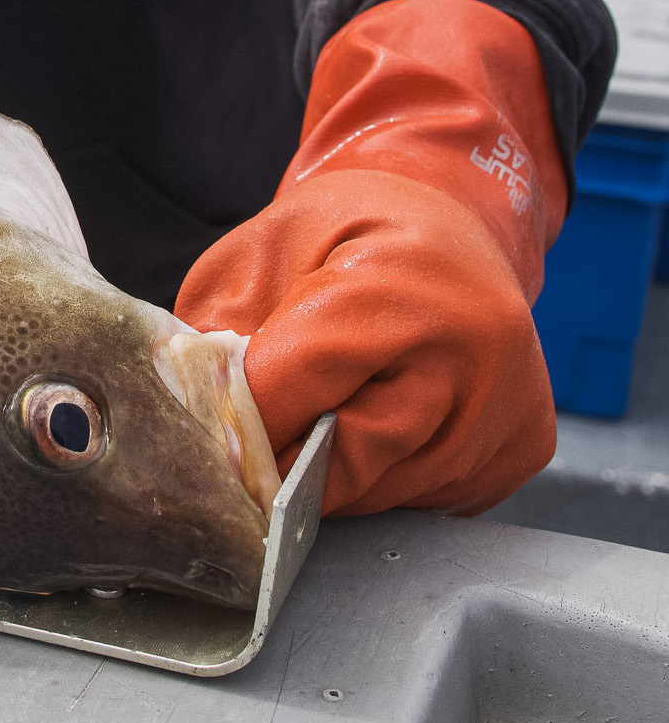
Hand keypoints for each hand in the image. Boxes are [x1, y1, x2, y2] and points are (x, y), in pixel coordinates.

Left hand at [176, 0, 565, 514]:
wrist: (444, 222)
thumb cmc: (340, 237)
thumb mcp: (255, 259)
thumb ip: (219, 340)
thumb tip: (199, 423)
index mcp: (396, 291)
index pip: (296, 393)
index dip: (240, 424)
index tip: (209, 435)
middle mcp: (473, 355)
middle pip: (344, 464)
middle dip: (283, 461)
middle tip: (255, 439)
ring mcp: (506, 409)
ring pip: (381, 494)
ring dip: (330, 478)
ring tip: (318, 417)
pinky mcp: (522, 448)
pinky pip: (425, 499)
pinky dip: (382, 477)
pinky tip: (375, 423)